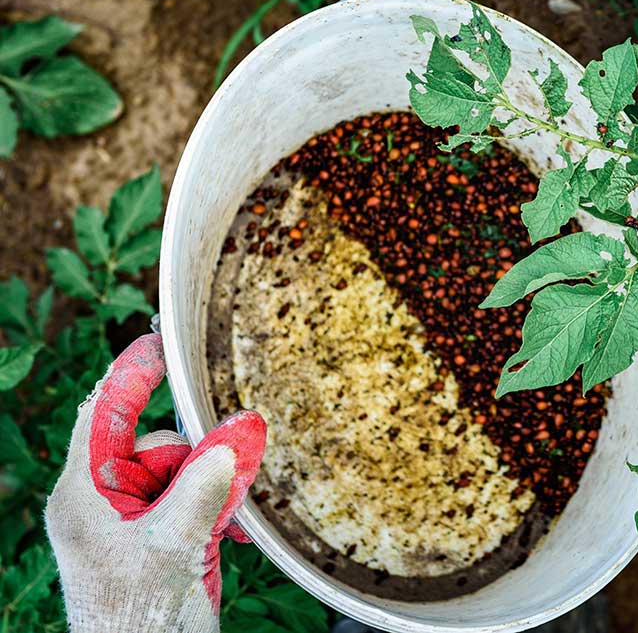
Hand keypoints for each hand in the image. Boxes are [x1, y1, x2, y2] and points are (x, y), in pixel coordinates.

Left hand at [45, 334, 265, 632]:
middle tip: (231, 469)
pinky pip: (198, 500)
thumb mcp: (177, 543)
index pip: (103, 413)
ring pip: (187, 470)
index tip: (160, 340)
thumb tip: (244, 426)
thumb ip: (210, 480)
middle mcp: (106, 502)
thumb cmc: (138, 622)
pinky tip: (229, 536)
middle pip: (158, 442)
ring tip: (225, 524)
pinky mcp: (162, 539)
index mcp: (85, 495)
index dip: (131, 374)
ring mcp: (135, 522)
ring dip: (215, 487)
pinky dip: (220, 509)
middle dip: (199, 454)